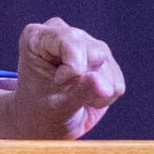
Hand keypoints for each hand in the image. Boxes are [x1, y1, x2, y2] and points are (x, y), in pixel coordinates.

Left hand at [0, 17, 124, 139]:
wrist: (45, 121)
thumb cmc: (40, 110)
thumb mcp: (56, 104)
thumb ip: (81, 91)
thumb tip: (106, 85)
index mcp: (36, 37)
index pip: (71, 40)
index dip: (74, 67)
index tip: (59, 82)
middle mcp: (60, 33)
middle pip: (94, 51)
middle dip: (88, 79)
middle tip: (67, 93)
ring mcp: (83, 42)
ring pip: (107, 62)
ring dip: (98, 90)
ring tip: (76, 97)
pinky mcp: (101, 56)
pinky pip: (117, 77)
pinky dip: (106, 94)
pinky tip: (87, 97)